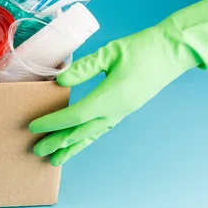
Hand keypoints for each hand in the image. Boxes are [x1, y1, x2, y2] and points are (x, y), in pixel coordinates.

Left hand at [29, 0, 207, 165]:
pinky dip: (87, 138)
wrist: (173, 51)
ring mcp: (123, 112)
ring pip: (92, 135)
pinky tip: (78, 142)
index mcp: (112, 97)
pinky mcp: (125, 108)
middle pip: (82, 131)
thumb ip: (84, 68)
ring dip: (72, 147)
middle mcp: (117, 110)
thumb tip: (61, 81)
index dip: (53, 122)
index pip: (76, 115)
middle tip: (37, 150)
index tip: (35, 126)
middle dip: (58, 142)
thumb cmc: (142, 48)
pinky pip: (101, 129)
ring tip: (55, 159)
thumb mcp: (110, 53)